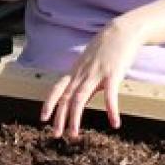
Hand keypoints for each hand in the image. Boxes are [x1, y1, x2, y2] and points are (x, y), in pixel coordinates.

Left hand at [40, 17, 144, 137]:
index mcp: (77, 71)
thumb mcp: (90, 61)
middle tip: (56, 134)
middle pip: (67, 97)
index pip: (58, 88)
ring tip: (74, 134)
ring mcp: (96, 73)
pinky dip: (111, 110)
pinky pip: (110, 95)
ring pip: (80, 98)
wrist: (122, 30)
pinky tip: (115, 123)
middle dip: (60, 117)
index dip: (49, 103)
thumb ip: (84, 77)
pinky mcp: (113, 73)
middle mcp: (83, 73)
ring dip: (75, 118)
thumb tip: (79, 93)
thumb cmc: (107, 46)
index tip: (43, 118)